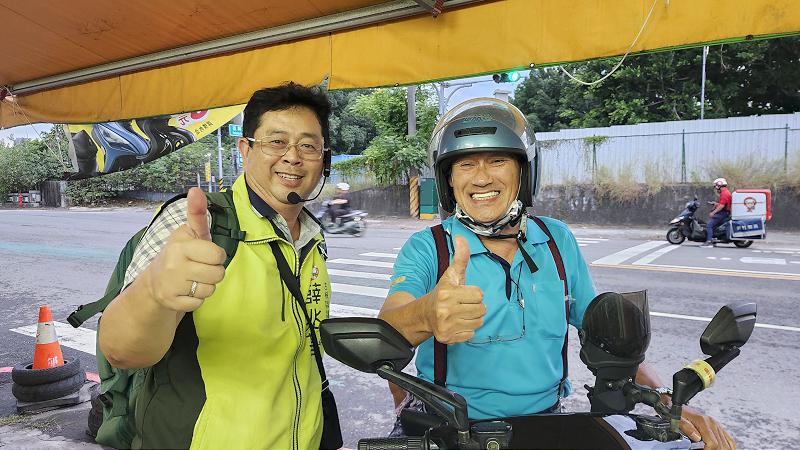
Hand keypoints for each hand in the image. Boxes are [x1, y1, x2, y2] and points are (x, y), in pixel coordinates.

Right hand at [145, 188, 226, 311]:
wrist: (155, 280)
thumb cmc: (182, 253)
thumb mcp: (190, 233)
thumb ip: (197, 213)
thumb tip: (195, 190)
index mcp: (181, 245)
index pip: (218, 254)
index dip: (217, 255)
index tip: (206, 254)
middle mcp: (174, 263)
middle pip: (218, 274)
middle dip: (214, 272)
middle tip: (200, 267)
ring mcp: (171, 284)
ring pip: (210, 290)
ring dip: (206, 286)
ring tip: (193, 278)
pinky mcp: (170, 301)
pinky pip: (199, 303)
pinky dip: (196, 299)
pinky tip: (186, 290)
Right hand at [424, 236, 485, 343]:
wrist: (424, 314)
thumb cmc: (443, 292)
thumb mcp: (451, 274)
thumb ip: (460, 257)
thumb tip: (461, 237)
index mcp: (448, 292)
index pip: (479, 294)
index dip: (473, 293)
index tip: (462, 294)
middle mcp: (445, 309)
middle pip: (481, 309)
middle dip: (475, 306)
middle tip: (462, 305)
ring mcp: (446, 325)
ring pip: (478, 322)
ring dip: (473, 318)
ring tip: (461, 314)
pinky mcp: (447, 338)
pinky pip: (471, 335)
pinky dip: (466, 330)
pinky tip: (457, 324)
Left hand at [679, 404, 735, 449]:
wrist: (680, 407)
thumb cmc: (680, 414)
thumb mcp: (679, 420)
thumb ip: (687, 428)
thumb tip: (697, 437)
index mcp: (704, 422)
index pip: (713, 443)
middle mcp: (713, 423)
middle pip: (721, 444)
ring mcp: (717, 425)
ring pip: (727, 443)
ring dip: (723, 449)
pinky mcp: (719, 427)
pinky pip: (729, 439)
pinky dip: (729, 447)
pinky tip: (725, 449)